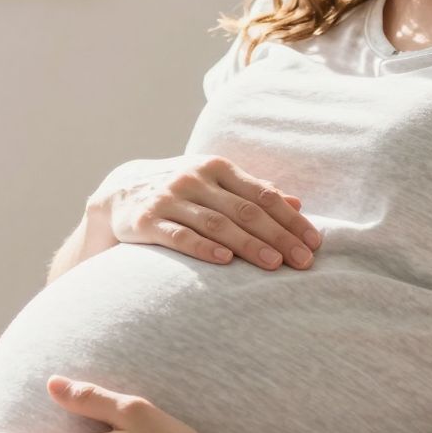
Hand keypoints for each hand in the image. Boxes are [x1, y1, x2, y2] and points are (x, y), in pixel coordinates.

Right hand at [91, 155, 321, 270]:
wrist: (117, 194)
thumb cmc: (178, 192)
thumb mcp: (213, 183)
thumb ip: (251, 191)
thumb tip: (297, 202)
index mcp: (216, 167)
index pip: (262, 194)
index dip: (290, 219)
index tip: (314, 242)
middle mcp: (193, 178)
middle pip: (245, 210)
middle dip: (278, 237)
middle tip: (303, 261)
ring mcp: (168, 198)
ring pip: (216, 223)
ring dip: (248, 245)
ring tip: (274, 264)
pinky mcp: (145, 220)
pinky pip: (178, 236)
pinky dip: (203, 248)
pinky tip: (225, 262)